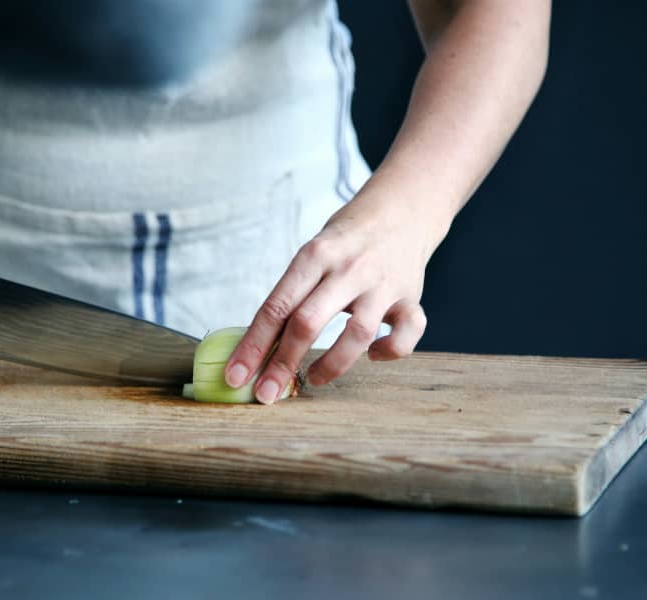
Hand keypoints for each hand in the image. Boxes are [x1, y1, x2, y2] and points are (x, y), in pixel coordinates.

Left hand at [224, 171, 449, 403]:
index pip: (276, 306)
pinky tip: (374, 354)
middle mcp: (348, 269)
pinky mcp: (411, 297)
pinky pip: (408, 333)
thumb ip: (293, 294)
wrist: (402, 209)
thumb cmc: (345, 240)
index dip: (253, 345)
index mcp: (315, 255)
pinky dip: (390, 351)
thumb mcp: (313, 254)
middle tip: (266, 394)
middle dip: (282, 364)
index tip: (236, 375)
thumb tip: (258, 348)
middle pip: (307, 322)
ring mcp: (382, 284)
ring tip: (313, 378)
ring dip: (331, 365)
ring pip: (356, 334)